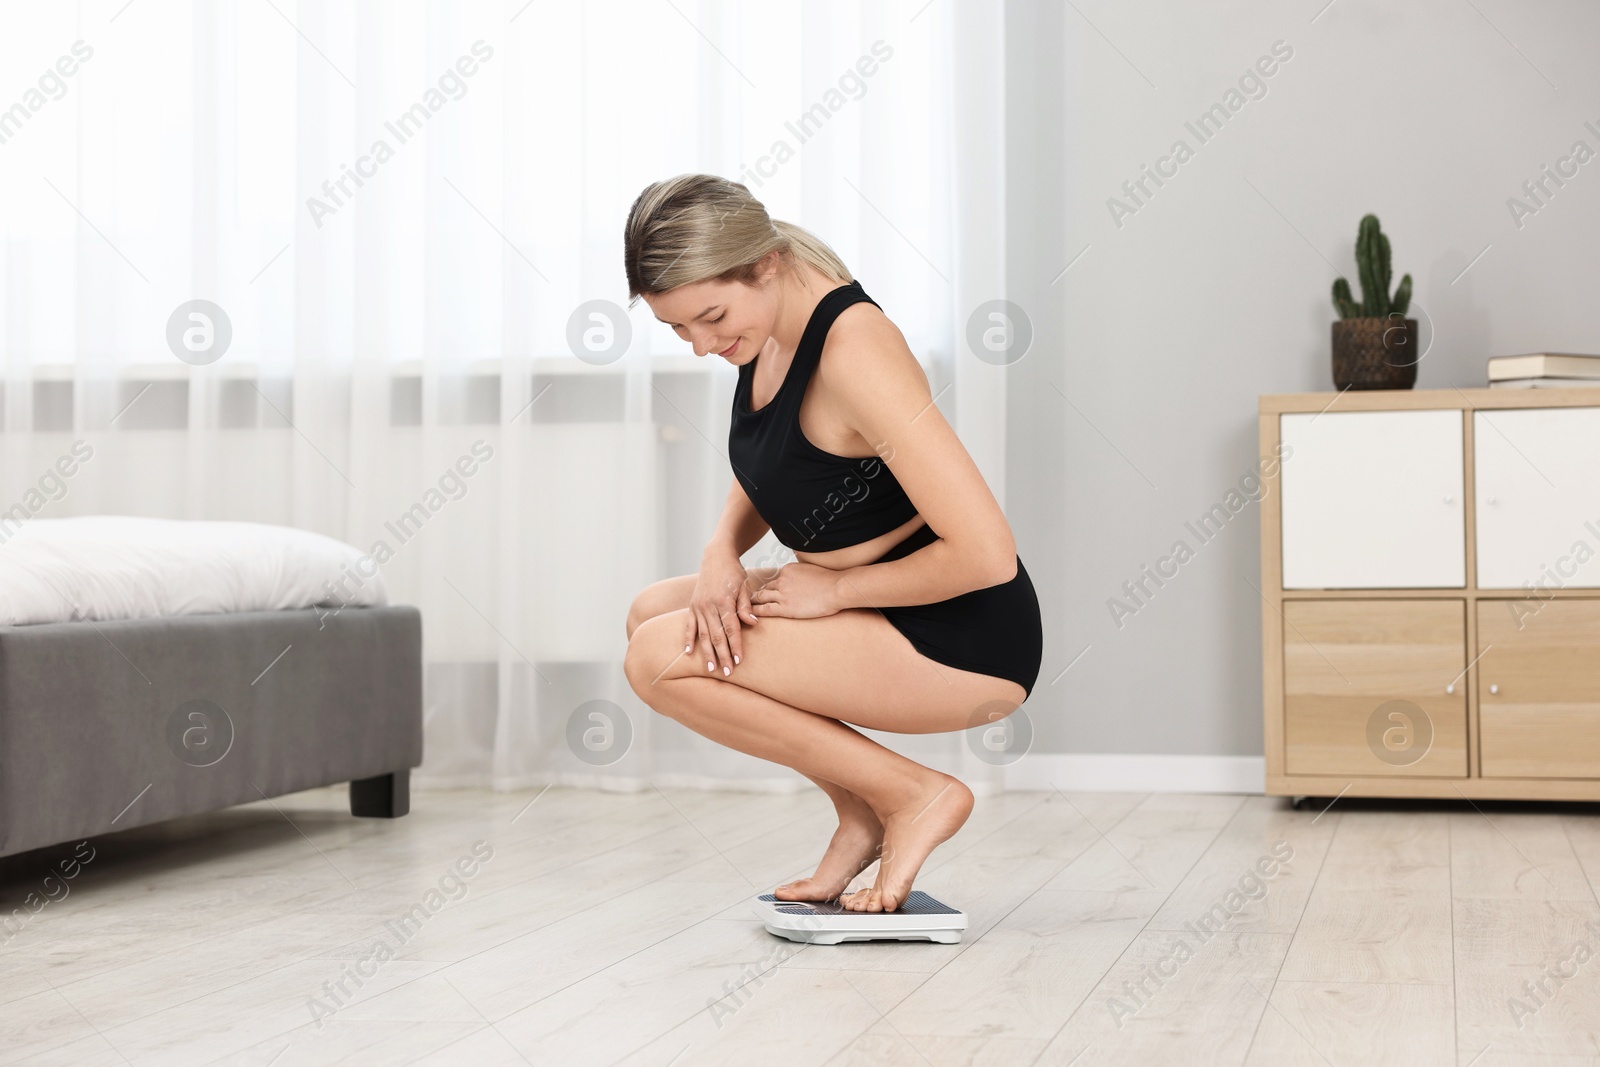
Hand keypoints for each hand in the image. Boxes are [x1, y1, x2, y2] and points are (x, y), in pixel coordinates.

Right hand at [687, 549, 759, 675]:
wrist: (716, 557)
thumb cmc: (734, 572)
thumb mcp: (744, 586)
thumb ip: (746, 606)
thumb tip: (753, 624)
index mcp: (724, 601)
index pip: (731, 629)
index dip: (735, 645)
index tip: (739, 661)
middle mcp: (709, 605)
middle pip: (717, 635)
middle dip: (723, 655)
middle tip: (727, 672)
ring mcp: (699, 606)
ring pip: (703, 634)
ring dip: (707, 652)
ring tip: (711, 668)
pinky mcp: (692, 606)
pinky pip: (689, 625)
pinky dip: (688, 639)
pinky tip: (689, 652)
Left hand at [748, 561, 842, 619]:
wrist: (837, 588)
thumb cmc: (830, 580)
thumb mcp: (811, 569)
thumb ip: (802, 573)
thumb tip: (800, 578)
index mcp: (788, 570)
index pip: (774, 578)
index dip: (769, 586)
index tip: (763, 590)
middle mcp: (782, 580)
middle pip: (765, 587)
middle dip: (755, 593)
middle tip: (746, 598)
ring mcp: (783, 594)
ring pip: (761, 597)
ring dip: (752, 602)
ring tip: (744, 607)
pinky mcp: (786, 608)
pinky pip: (765, 609)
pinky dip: (755, 611)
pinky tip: (749, 614)